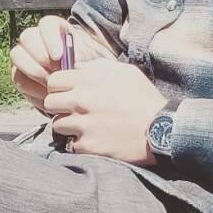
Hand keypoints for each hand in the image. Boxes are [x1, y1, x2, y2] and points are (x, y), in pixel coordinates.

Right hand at [10, 16, 104, 110]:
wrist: (79, 82)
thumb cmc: (84, 67)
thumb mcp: (87, 59)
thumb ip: (79, 57)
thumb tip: (72, 62)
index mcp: (54, 28)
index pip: (47, 24)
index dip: (51, 39)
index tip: (59, 56)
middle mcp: (35, 37)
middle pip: (27, 37)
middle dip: (40, 56)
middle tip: (54, 72)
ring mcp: (24, 54)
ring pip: (18, 56)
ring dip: (34, 71)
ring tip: (50, 84)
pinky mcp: (19, 73)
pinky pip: (18, 77)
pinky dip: (31, 88)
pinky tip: (46, 95)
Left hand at [42, 61, 165, 164]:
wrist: (162, 130)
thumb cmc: (145, 99)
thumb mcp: (125, 72)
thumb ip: (98, 67)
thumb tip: (77, 66)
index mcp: (89, 80)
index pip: (53, 80)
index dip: (58, 87)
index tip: (67, 93)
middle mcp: (82, 101)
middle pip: (49, 103)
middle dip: (59, 107)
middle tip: (73, 111)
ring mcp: (83, 124)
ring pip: (57, 125)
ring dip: (68, 126)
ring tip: (85, 127)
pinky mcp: (88, 146)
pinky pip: (71, 144)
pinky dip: (80, 144)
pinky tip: (95, 140)